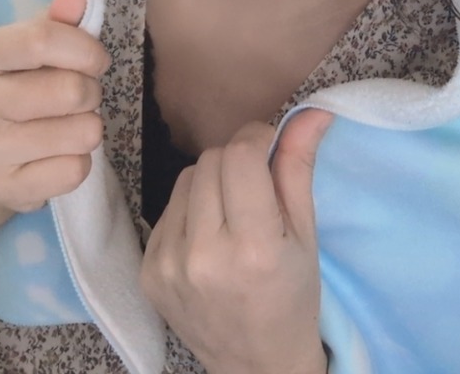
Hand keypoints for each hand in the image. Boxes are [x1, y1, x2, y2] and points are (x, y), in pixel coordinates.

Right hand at [0, 0, 109, 212]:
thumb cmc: (25, 86)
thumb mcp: (37, 49)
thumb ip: (59, 21)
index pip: (41, 40)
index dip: (85, 49)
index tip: (95, 60)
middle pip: (69, 91)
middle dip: (91, 91)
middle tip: (80, 96)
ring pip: (81, 133)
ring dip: (89, 127)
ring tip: (69, 124)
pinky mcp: (4, 188)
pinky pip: (74, 171)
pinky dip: (80, 162)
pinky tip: (60, 155)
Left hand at [140, 109, 333, 373]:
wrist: (255, 364)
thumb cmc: (292, 298)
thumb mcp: (306, 235)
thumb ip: (299, 168)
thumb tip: (312, 110)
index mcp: (252, 248)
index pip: (240, 155)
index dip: (258, 139)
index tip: (272, 149)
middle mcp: (203, 255)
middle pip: (211, 161)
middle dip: (237, 162)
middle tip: (258, 188)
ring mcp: (168, 264)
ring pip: (185, 178)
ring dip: (211, 183)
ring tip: (233, 216)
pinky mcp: (148, 269)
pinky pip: (167, 208)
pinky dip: (190, 210)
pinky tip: (210, 236)